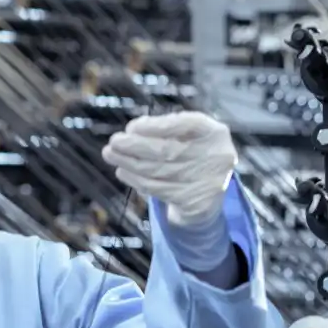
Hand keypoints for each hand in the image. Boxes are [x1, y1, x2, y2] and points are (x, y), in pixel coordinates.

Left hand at [101, 111, 237, 226]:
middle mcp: (216, 156)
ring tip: (110, 154)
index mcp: (215, 133)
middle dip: (136, 145)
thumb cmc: (192, 155)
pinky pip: (158, 189)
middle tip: (114, 141)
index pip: (186, 125)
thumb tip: (134, 129)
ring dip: (130, 163)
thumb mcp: (188, 136)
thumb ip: (166, 128)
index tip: (131, 127)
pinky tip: (122, 172)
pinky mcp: (195, 202)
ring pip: (159, 171)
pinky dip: (136, 180)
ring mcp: (208, 182)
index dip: (157, 126)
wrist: (208, 196)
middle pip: (169, 150)